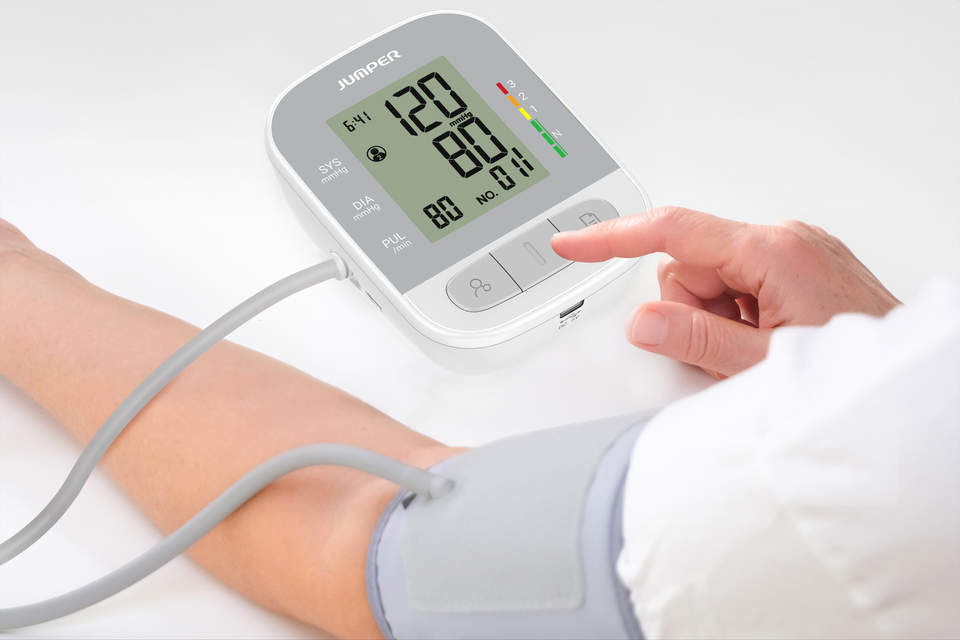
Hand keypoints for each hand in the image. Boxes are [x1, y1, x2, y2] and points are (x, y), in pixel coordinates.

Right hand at [551, 206, 900, 378]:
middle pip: (688, 264)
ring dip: (715, 318)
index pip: (670, 232)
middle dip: (692, 310)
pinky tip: (764, 340)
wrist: (906, 386)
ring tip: (753, 348)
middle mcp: (783, 240)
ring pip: (709, 279)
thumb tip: (642, 321)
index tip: (573, 242)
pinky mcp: (795, 269)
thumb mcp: (763, 365)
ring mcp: (792, 253)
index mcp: (773, 251)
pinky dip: (736, 316)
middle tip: (727, 348)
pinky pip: (736, 285)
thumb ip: (695, 341)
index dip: (612, 238)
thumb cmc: (857, 369)